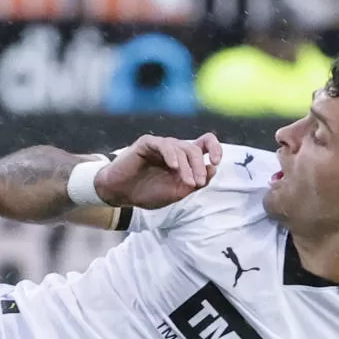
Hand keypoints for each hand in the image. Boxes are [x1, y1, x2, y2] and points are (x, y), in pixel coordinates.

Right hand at [95, 133, 221, 209]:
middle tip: (196, 183)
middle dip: (199, 167)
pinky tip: (172, 166)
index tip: (216, 162)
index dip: (215, 148)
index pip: (205, 143)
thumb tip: (214, 168)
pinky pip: (163, 144)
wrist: (121, 194)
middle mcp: (174, 149)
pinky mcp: (146, 144)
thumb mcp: (178, 192)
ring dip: (187, 166)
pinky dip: (171, 155)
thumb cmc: (147, 193)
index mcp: (184, 159)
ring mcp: (161, 145)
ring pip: (181, 148)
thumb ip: (196, 182)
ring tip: (186, 182)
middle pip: (195, 149)